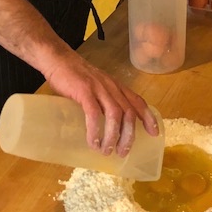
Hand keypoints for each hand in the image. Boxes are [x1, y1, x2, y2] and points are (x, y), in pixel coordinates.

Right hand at [44, 49, 158, 156]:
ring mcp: (98, 88)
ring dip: (113, 136)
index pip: (137, 101)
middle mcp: (111, 86)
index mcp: (115, 86)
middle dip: (128, 135)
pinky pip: (93, 114)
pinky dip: (95, 130)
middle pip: (128, 113)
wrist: (57, 59)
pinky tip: (93, 142)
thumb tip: (107, 124)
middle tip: (123, 152)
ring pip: (115, 115)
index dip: (148, 118)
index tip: (153, 133)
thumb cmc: (75, 75)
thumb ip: (103, 99)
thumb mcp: (96, 85)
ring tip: (107, 151)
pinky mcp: (84, 91)